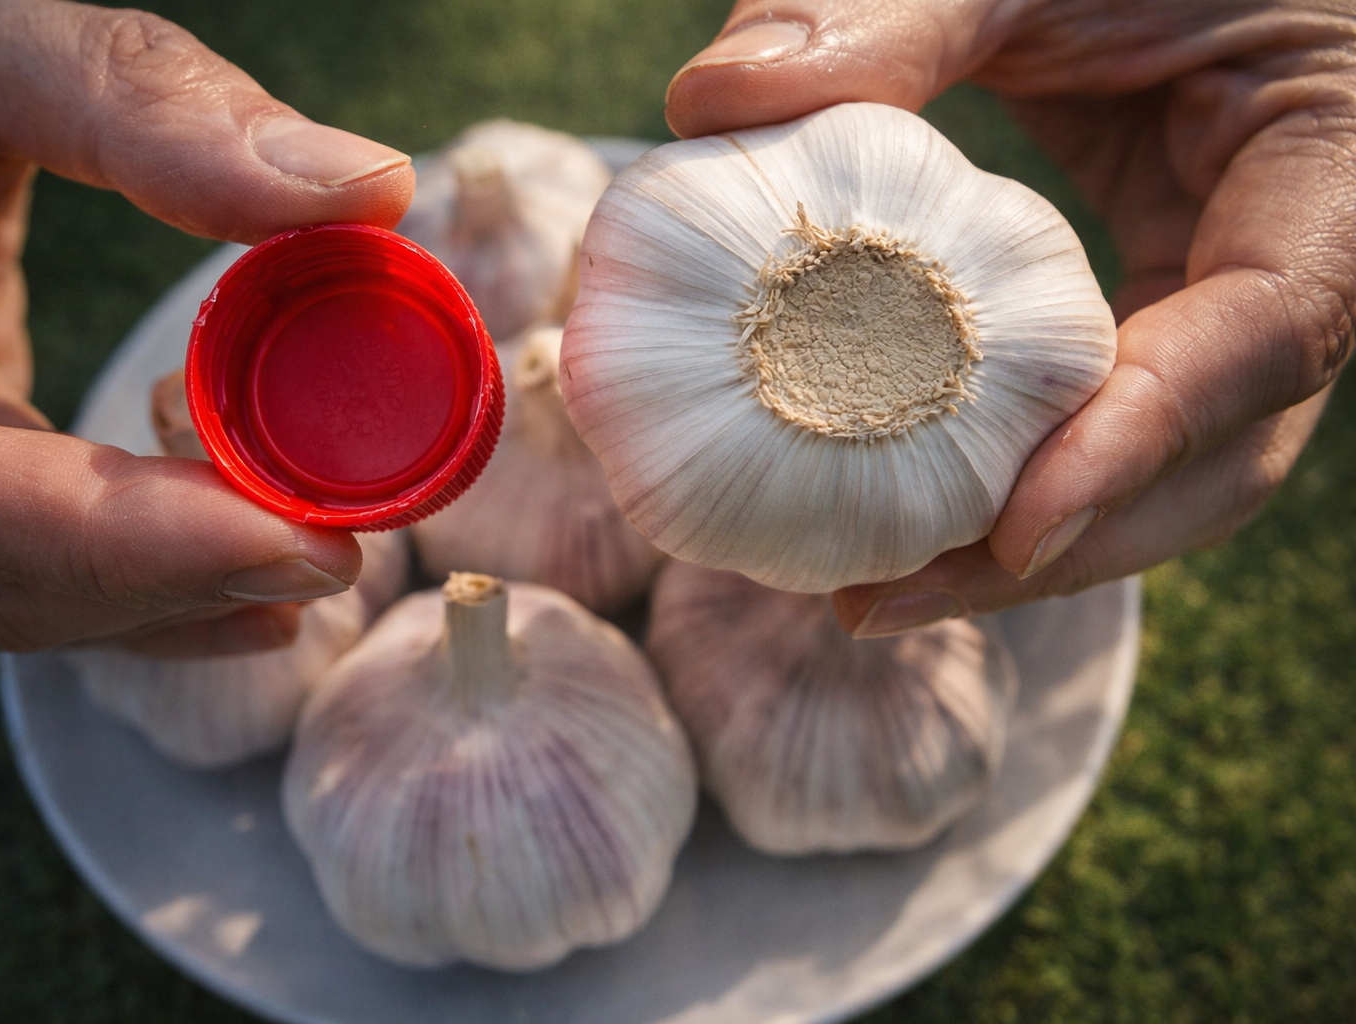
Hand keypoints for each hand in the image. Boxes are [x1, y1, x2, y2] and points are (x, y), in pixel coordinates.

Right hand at [0, 0, 414, 653]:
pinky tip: (258, 591)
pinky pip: (39, 571)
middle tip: (335, 546)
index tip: (288, 536)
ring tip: (315, 557)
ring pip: (20, 592)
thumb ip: (147, 108)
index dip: (116, 533)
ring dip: (178, 593)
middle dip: (175, 576)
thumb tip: (364, 188)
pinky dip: (153, 588)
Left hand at [667, 0, 1353, 633]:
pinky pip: (1102, 410)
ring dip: (1024, 542)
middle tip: (886, 599)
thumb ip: (896, 13)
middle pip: (1220, 459)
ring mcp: (1229, 288)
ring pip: (1163, 464)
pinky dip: (1011, 468)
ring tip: (868, 589)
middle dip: (1064, 549)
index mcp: (1324, 164)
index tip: (1014, 531)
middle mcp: (1297, 254)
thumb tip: (707, 105)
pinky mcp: (1160, 297)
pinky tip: (897, 498)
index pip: (1270, 334)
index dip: (1144, 444)